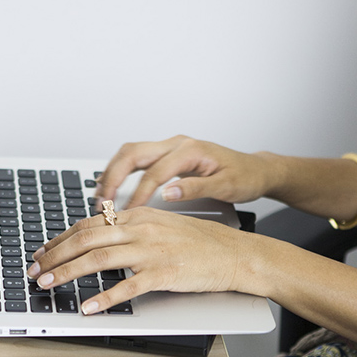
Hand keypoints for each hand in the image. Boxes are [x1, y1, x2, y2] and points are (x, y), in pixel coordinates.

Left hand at [26, 207, 248, 314]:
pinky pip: (127, 286)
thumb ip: (130, 229)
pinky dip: (104, 298)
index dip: (60, 239)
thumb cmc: (199, 242)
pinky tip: (89, 306)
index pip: (88, 224)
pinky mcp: (164, 273)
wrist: (234, 253)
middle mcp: (140, 228)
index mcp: (137, 215)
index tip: (43, 251)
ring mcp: (152, 250)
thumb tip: (99, 238)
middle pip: (86, 238)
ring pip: (99, 258)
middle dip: (54, 255)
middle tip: (35, 270)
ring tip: (49, 284)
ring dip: (68, 272)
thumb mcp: (160, 225)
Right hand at [96, 135, 273, 207]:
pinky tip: (112, 185)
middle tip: (102, 201)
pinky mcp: (168, 154)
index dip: (137, 194)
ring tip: (100, 194)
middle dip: (113, 177)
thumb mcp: (225, 186)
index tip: (126, 213)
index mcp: (190, 150)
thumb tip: (167, 194)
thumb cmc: (244, 177)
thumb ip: (195, 189)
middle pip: (133, 153)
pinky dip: (120, 170)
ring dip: (112, 171)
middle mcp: (177, 144)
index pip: (154, 172)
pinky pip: (137, 158)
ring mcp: (171, 147)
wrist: (256, 169)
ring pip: (130, 152)